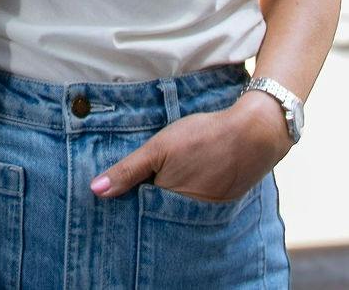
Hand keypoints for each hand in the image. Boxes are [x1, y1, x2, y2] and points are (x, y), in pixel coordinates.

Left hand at [90, 93, 292, 202]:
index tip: (119, 194)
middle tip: (145, 183)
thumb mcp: (158, 148)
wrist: (254, 134)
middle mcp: (187, 215)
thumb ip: (127, 171)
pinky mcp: (222, 204)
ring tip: (169, 178)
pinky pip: (198, 206)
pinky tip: (191, 178)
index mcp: (168, 204)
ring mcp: (207, 211)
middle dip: (148, 204)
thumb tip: (95, 191)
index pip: (139, 211)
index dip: (128, 201)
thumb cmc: (203, 137)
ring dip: (170, 200)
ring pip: (178, 209)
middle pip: (159, 213)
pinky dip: (190, 196)